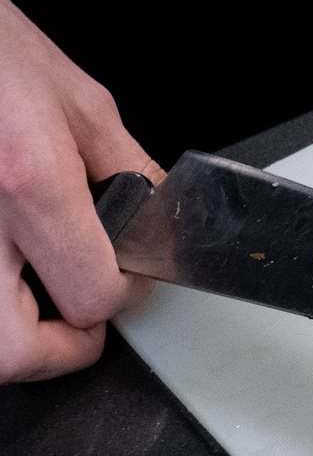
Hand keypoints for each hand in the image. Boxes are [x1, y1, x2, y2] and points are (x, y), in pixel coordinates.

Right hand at [1, 0, 159, 383]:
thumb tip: (155, 212)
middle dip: (53, 353)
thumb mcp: (80, 103)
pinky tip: (4, 268)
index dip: (120, 294)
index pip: (91, 291)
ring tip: (37, 305)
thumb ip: (123, 167)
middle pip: (9, 349)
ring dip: (11, 334)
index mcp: (31, 184)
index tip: (125, 282)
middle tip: (78, 330)